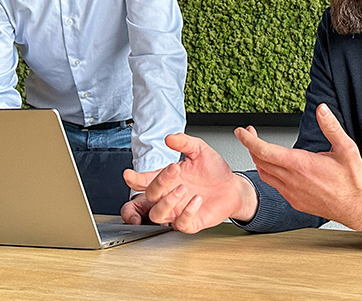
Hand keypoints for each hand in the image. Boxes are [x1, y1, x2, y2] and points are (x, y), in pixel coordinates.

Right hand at [123, 132, 257, 232]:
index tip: (129, 175)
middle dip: (159, 183)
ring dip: (168, 201)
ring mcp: (177, 211)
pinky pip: (180, 224)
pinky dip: (187, 212)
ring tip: (183, 188)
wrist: (232, 187)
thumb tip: (169, 138)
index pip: (144, 181)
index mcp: (167, 180)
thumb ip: (184, 142)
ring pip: (158, 215)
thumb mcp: (199, 150)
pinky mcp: (190, 223)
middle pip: (151, 196)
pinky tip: (196, 200)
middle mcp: (168, 196)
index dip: (134, 179)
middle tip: (174, 170)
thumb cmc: (213, 171)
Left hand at [236, 103, 361, 232]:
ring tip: (259, 148)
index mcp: (301, 165)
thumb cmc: (353, 181)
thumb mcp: (347, 149)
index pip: (264, 151)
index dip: (249, 140)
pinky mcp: (294, 201)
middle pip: (260, 162)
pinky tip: (275, 167)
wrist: (357, 208)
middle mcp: (292, 180)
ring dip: (258, 160)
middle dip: (251, 145)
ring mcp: (291, 193)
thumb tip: (322, 109)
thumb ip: (332, 127)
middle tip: (250, 133)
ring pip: (264, 175)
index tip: (241, 131)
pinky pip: (274, 185)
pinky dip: (268, 173)